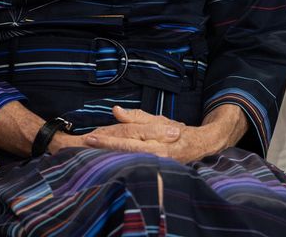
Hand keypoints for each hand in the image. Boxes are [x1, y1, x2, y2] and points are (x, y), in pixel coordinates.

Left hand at [77, 105, 246, 163]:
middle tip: (85, 146)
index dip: (109, 140)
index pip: (129, 142)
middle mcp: (155, 159)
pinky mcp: (152, 174)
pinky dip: (117, 165)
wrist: (200, 147)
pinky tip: (104, 164)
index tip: (92, 137)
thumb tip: (116, 111)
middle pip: (124, 155)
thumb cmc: (179, 132)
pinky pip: (131, 169)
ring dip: (107, 159)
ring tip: (88, 155)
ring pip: (126, 164)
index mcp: (158, 145)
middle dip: (104, 151)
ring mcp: (154, 168)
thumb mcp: (160, 121)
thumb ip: (137, 118)